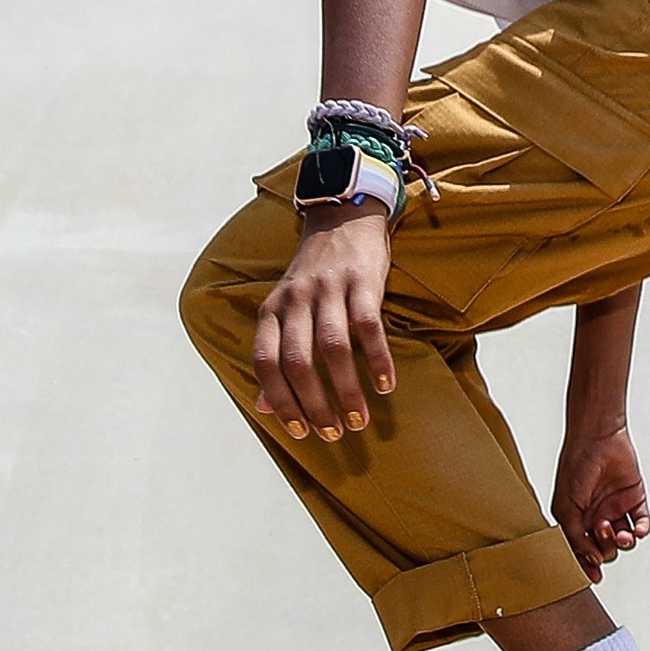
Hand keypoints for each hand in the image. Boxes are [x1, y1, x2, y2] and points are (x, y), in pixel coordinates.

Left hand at [256, 209, 396, 443]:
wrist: (342, 217)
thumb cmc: (313, 275)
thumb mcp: (284, 309)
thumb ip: (274, 354)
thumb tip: (264, 407)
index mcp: (271, 310)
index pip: (265, 362)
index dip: (279, 401)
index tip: (299, 431)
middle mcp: (295, 300)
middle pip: (298, 361)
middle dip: (314, 404)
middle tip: (333, 433)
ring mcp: (328, 288)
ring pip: (333, 348)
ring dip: (346, 390)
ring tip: (359, 420)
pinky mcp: (361, 280)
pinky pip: (369, 326)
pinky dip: (378, 359)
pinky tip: (385, 385)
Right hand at [551, 424, 649, 576]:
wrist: (597, 438)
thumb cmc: (575, 467)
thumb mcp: (566, 505)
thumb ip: (575, 534)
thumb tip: (590, 559)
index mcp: (577, 521)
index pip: (583, 552)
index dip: (587, 566)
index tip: (592, 576)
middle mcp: (597, 518)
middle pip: (605, 550)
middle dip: (604, 549)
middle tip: (601, 531)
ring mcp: (617, 510)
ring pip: (624, 542)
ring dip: (623, 544)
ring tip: (619, 534)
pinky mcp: (635, 501)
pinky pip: (642, 525)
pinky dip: (642, 533)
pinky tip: (636, 532)